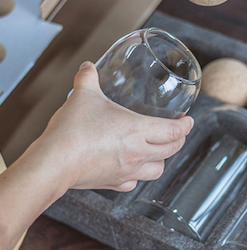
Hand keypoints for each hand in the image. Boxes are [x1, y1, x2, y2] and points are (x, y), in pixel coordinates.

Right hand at [33, 61, 193, 191]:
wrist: (54, 163)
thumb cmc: (71, 130)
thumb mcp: (82, 96)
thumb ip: (88, 78)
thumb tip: (88, 66)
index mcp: (137, 131)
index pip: (173, 131)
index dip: (186, 126)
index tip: (189, 121)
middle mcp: (137, 154)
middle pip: (171, 150)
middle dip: (179, 140)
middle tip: (178, 133)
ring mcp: (127, 172)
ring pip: (157, 171)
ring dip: (162, 160)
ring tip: (158, 151)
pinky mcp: (113, 183)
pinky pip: (134, 183)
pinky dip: (137, 176)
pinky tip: (131, 169)